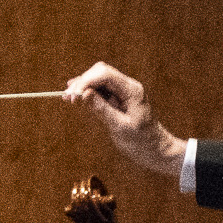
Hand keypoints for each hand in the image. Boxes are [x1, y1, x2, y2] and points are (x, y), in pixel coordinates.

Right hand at [64, 62, 188, 173]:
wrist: (156, 150)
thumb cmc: (142, 141)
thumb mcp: (120, 127)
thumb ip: (102, 109)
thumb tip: (84, 94)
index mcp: (132, 91)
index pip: (105, 75)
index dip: (86, 81)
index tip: (73, 95)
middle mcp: (128, 87)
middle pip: (101, 73)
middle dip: (83, 82)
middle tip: (67, 97)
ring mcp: (124, 92)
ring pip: (99, 80)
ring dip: (83, 86)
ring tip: (67, 97)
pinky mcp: (119, 100)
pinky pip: (101, 91)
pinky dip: (88, 93)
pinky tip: (76, 98)